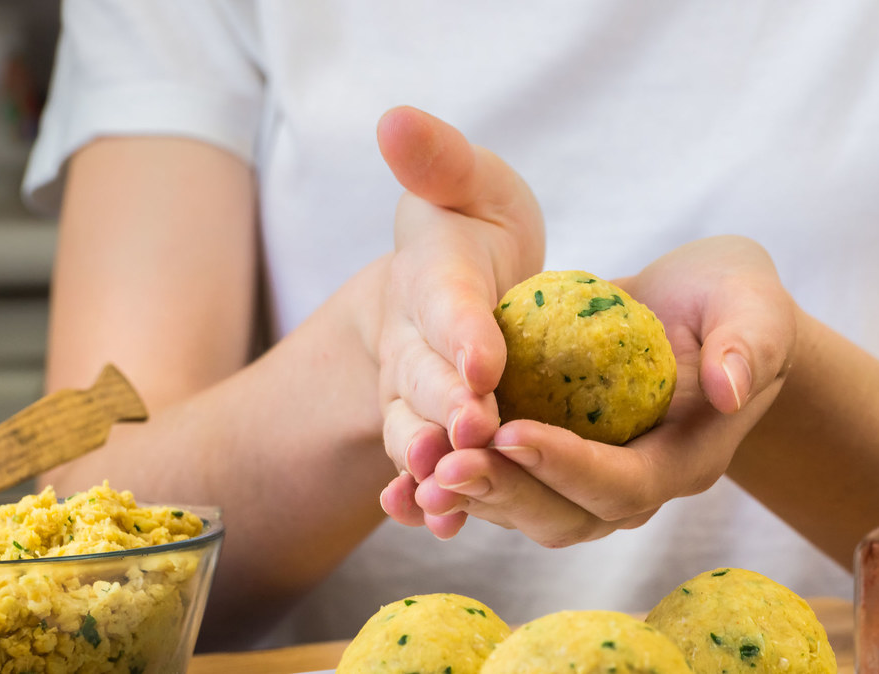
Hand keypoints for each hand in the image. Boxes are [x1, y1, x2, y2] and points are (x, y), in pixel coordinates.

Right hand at [373, 106, 543, 538]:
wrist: (449, 285)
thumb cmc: (472, 227)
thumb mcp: (468, 183)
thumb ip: (439, 160)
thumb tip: (394, 119)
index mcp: (431, 277)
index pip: (444, 303)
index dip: (460, 332)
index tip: (483, 360)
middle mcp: (412, 343)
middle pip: (424, 379)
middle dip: (447, 406)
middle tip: (473, 430)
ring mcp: (413, 393)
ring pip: (415, 432)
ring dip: (430, 462)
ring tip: (448, 492)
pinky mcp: (427, 429)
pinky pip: (422, 467)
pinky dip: (427, 497)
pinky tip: (443, 523)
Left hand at [412, 235, 799, 545]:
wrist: (705, 313)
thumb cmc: (732, 300)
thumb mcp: (753, 304)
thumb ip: (751, 342)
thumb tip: (730, 387)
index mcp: (687, 456)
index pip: (625, 483)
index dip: (568, 467)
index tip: (512, 430)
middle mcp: (640, 484)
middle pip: (568, 516)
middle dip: (507, 493)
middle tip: (446, 464)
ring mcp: (596, 480)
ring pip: (531, 513)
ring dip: (477, 497)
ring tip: (421, 471)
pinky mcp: (561, 463)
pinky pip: (511, 489)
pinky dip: (463, 490)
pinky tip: (408, 481)